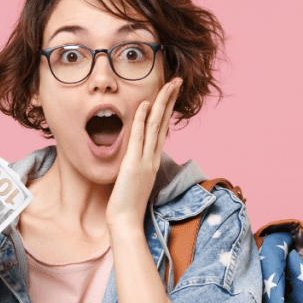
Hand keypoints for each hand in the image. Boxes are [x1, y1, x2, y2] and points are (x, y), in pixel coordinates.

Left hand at [106, 77, 180, 229]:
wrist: (125, 221)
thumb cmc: (126, 203)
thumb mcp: (133, 179)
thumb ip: (135, 165)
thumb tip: (132, 156)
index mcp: (152, 160)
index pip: (162, 129)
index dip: (167, 110)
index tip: (171, 93)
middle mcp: (152, 157)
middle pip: (164, 123)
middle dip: (170, 100)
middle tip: (177, 81)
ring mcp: (145, 160)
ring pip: (156, 126)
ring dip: (162, 103)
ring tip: (168, 85)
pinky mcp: (133, 164)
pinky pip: (139, 137)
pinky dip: (142, 120)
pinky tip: (145, 104)